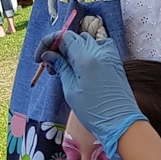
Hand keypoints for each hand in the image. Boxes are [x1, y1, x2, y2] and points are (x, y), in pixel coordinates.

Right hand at [34, 25, 144, 159]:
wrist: (121, 122)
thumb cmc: (94, 111)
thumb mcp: (71, 90)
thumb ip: (60, 67)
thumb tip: (48, 54)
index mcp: (86, 58)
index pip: (63, 37)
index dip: (48, 44)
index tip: (39, 58)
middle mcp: (99, 51)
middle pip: (74, 38)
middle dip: (58, 48)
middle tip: (50, 67)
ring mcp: (109, 54)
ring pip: (85, 41)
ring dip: (71, 49)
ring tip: (64, 69)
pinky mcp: (115, 60)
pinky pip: (97, 47)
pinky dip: (86, 51)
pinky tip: (80, 66)